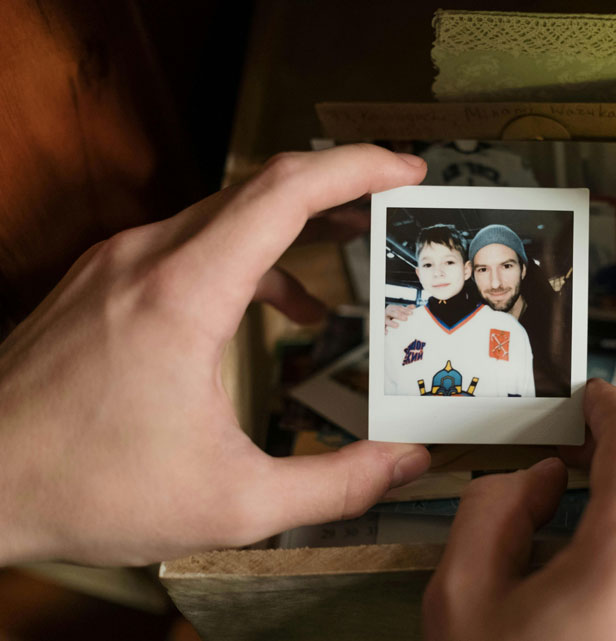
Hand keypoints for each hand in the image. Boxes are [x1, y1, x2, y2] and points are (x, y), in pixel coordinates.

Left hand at [0, 144, 430, 565]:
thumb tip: (405, 463)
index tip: (406, 169)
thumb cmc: (82, 488)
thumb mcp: (232, 503)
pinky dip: (245, 258)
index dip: (357, 169)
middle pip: (261, 189)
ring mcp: (116, 264)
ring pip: (224, 213)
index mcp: (184, 294)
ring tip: (345, 253)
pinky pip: (190, 243)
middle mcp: (147, 259)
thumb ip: (335, 483)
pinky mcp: (101, 282)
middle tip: (392, 206)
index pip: (286, 192)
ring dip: (291, 227)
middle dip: (337, 190)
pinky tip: (270, 307)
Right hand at [384, 303, 413, 333]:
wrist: (383, 321)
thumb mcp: (398, 311)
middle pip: (392, 313)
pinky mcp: (381, 326)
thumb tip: (413, 306)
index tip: (411, 313)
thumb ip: (406, 309)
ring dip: (391, 323)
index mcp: (391, 308)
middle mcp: (386, 313)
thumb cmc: (393, 316)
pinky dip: (384, 330)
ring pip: (386, 320)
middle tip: (406, 319)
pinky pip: (382, 328)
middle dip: (399, 315)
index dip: (405, 310)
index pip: (398, 308)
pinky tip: (387, 332)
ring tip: (397, 326)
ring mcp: (383, 319)